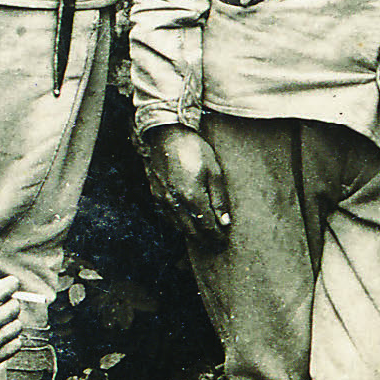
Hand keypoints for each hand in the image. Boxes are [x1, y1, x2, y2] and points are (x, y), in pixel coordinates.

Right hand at [148, 125, 229, 248]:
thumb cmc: (194, 149)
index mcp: (192, 197)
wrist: (166, 135)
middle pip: (192, 231)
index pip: (207, 226)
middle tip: (216, 245)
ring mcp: (163, 200)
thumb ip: (219, 198)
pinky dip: (179, 224)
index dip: (216, 236)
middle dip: (205, 240)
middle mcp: (175, 203)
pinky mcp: (156, 195)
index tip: (224, 241)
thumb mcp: (214, 171)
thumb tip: (224, 222)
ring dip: (192, 234)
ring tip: (204, 237)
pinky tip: (186, 223)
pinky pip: (168, 217)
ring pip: (178, 226)